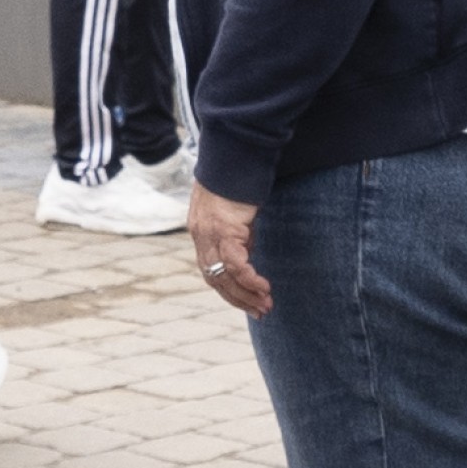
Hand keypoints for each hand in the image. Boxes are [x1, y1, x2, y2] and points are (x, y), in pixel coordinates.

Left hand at [189, 182, 268, 316]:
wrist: (233, 155)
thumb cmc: (236, 180)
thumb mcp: (236, 213)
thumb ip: (238, 234)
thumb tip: (247, 252)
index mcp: (201, 233)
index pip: (210, 271)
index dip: (228, 290)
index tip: (247, 302)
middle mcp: (200, 236)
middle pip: (215, 279)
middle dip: (238, 299)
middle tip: (260, 312)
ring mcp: (208, 234)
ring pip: (224, 276)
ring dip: (246, 294)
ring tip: (265, 305)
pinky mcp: (222, 229)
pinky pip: (235, 264)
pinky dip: (249, 279)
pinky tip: (263, 287)